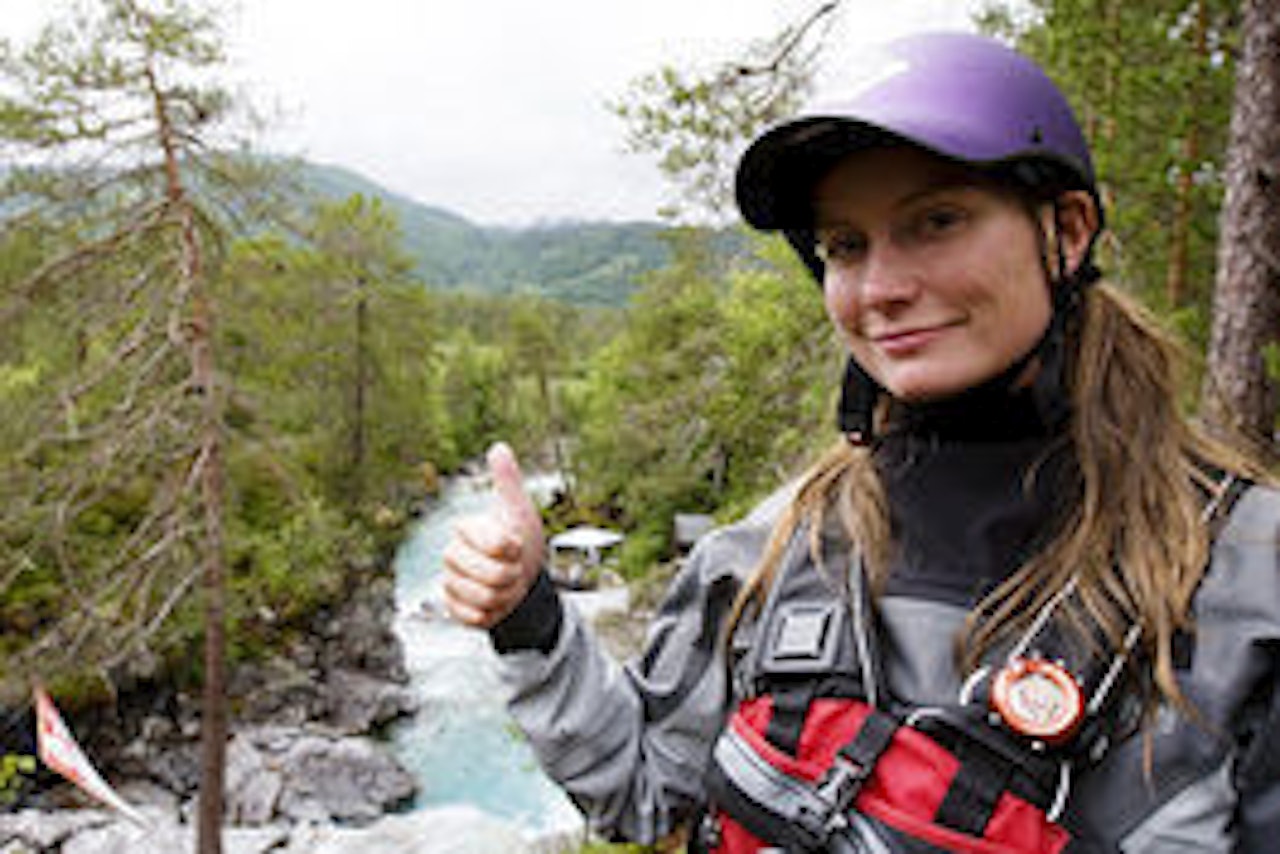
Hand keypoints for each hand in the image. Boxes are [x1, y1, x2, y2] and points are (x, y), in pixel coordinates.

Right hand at [441, 442, 544, 627]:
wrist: (519, 575)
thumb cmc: (519, 538)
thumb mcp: (519, 508)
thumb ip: (508, 481)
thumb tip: (498, 447)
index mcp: (466, 528)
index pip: (496, 545)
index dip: (514, 550)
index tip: (516, 545)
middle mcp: (451, 554)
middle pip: (493, 576)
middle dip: (513, 576)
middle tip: (514, 568)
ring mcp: (451, 581)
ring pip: (485, 599)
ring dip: (505, 596)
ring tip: (505, 584)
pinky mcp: (453, 607)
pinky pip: (475, 618)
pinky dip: (493, 613)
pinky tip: (495, 602)